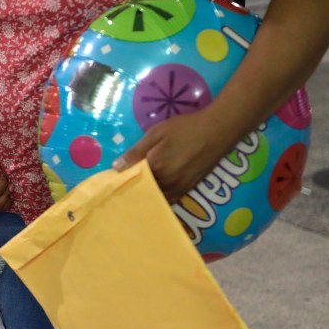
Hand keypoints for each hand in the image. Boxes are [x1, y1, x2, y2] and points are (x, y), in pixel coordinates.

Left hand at [112, 111, 234, 203]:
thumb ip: (136, 152)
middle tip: (121, 186)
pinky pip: (169, 200)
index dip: (122, 180)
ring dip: (146, 197)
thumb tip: (116, 167)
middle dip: (133, 191)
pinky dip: (160, 198)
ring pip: (157, 199)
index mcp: (156, 169)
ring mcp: (180, 189)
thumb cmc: (185, 129)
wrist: (217, 131)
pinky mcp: (189, 189)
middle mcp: (168, 184)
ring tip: (136, 190)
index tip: (111, 181)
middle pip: (144, 193)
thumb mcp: (156, 134)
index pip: (132, 181)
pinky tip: (154, 191)